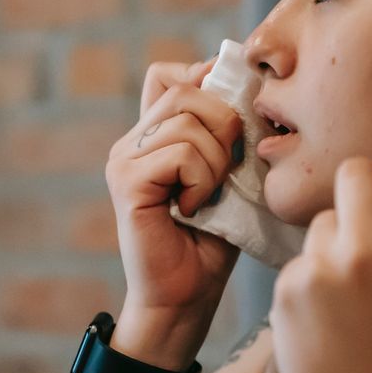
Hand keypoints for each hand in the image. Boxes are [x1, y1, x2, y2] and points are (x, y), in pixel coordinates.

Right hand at [105, 56, 242, 364]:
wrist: (186, 298)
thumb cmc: (212, 242)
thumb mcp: (228, 176)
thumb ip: (227, 135)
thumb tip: (247, 87)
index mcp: (153, 135)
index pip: (170, 74)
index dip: (206, 83)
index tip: (233, 123)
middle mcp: (132, 141)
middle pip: (186, 89)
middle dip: (224, 124)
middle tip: (227, 171)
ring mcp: (124, 159)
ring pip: (187, 120)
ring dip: (216, 159)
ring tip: (208, 196)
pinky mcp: (127, 182)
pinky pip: (180, 153)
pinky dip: (202, 180)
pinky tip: (193, 209)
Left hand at [269, 150, 371, 372]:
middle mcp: (363, 251)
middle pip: (352, 171)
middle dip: (359, 185)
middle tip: (364, 213)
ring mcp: (319, 267)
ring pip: (321, 220)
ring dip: (331, 239)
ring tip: (343, 289)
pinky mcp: (285, 284)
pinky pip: (300, 258)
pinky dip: (309, 277)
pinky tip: (320, 313)